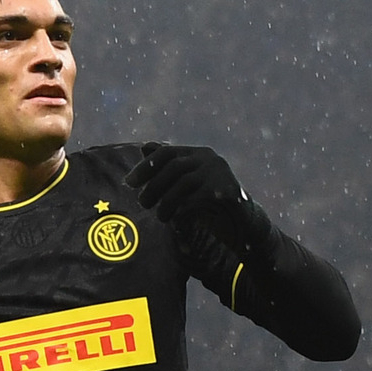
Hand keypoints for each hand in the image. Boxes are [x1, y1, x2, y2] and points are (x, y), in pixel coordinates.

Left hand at [129, 143, 270, 252]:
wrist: (242, 223)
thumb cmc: (208, 204)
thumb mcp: (186, 185)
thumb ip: (168, 168)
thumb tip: (144, 147)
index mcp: (197, 154)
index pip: (166, 153)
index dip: (145, 167)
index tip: (129, 183)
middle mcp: (209, 159)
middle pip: (173, 166)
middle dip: (153, 187)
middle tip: (143, 204)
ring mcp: (219, 174)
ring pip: (183, 184)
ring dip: (166, 203)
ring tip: (161, 217)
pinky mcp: (227, 192)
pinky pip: (197, 200)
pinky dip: (183, 212)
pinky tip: (178, 222)